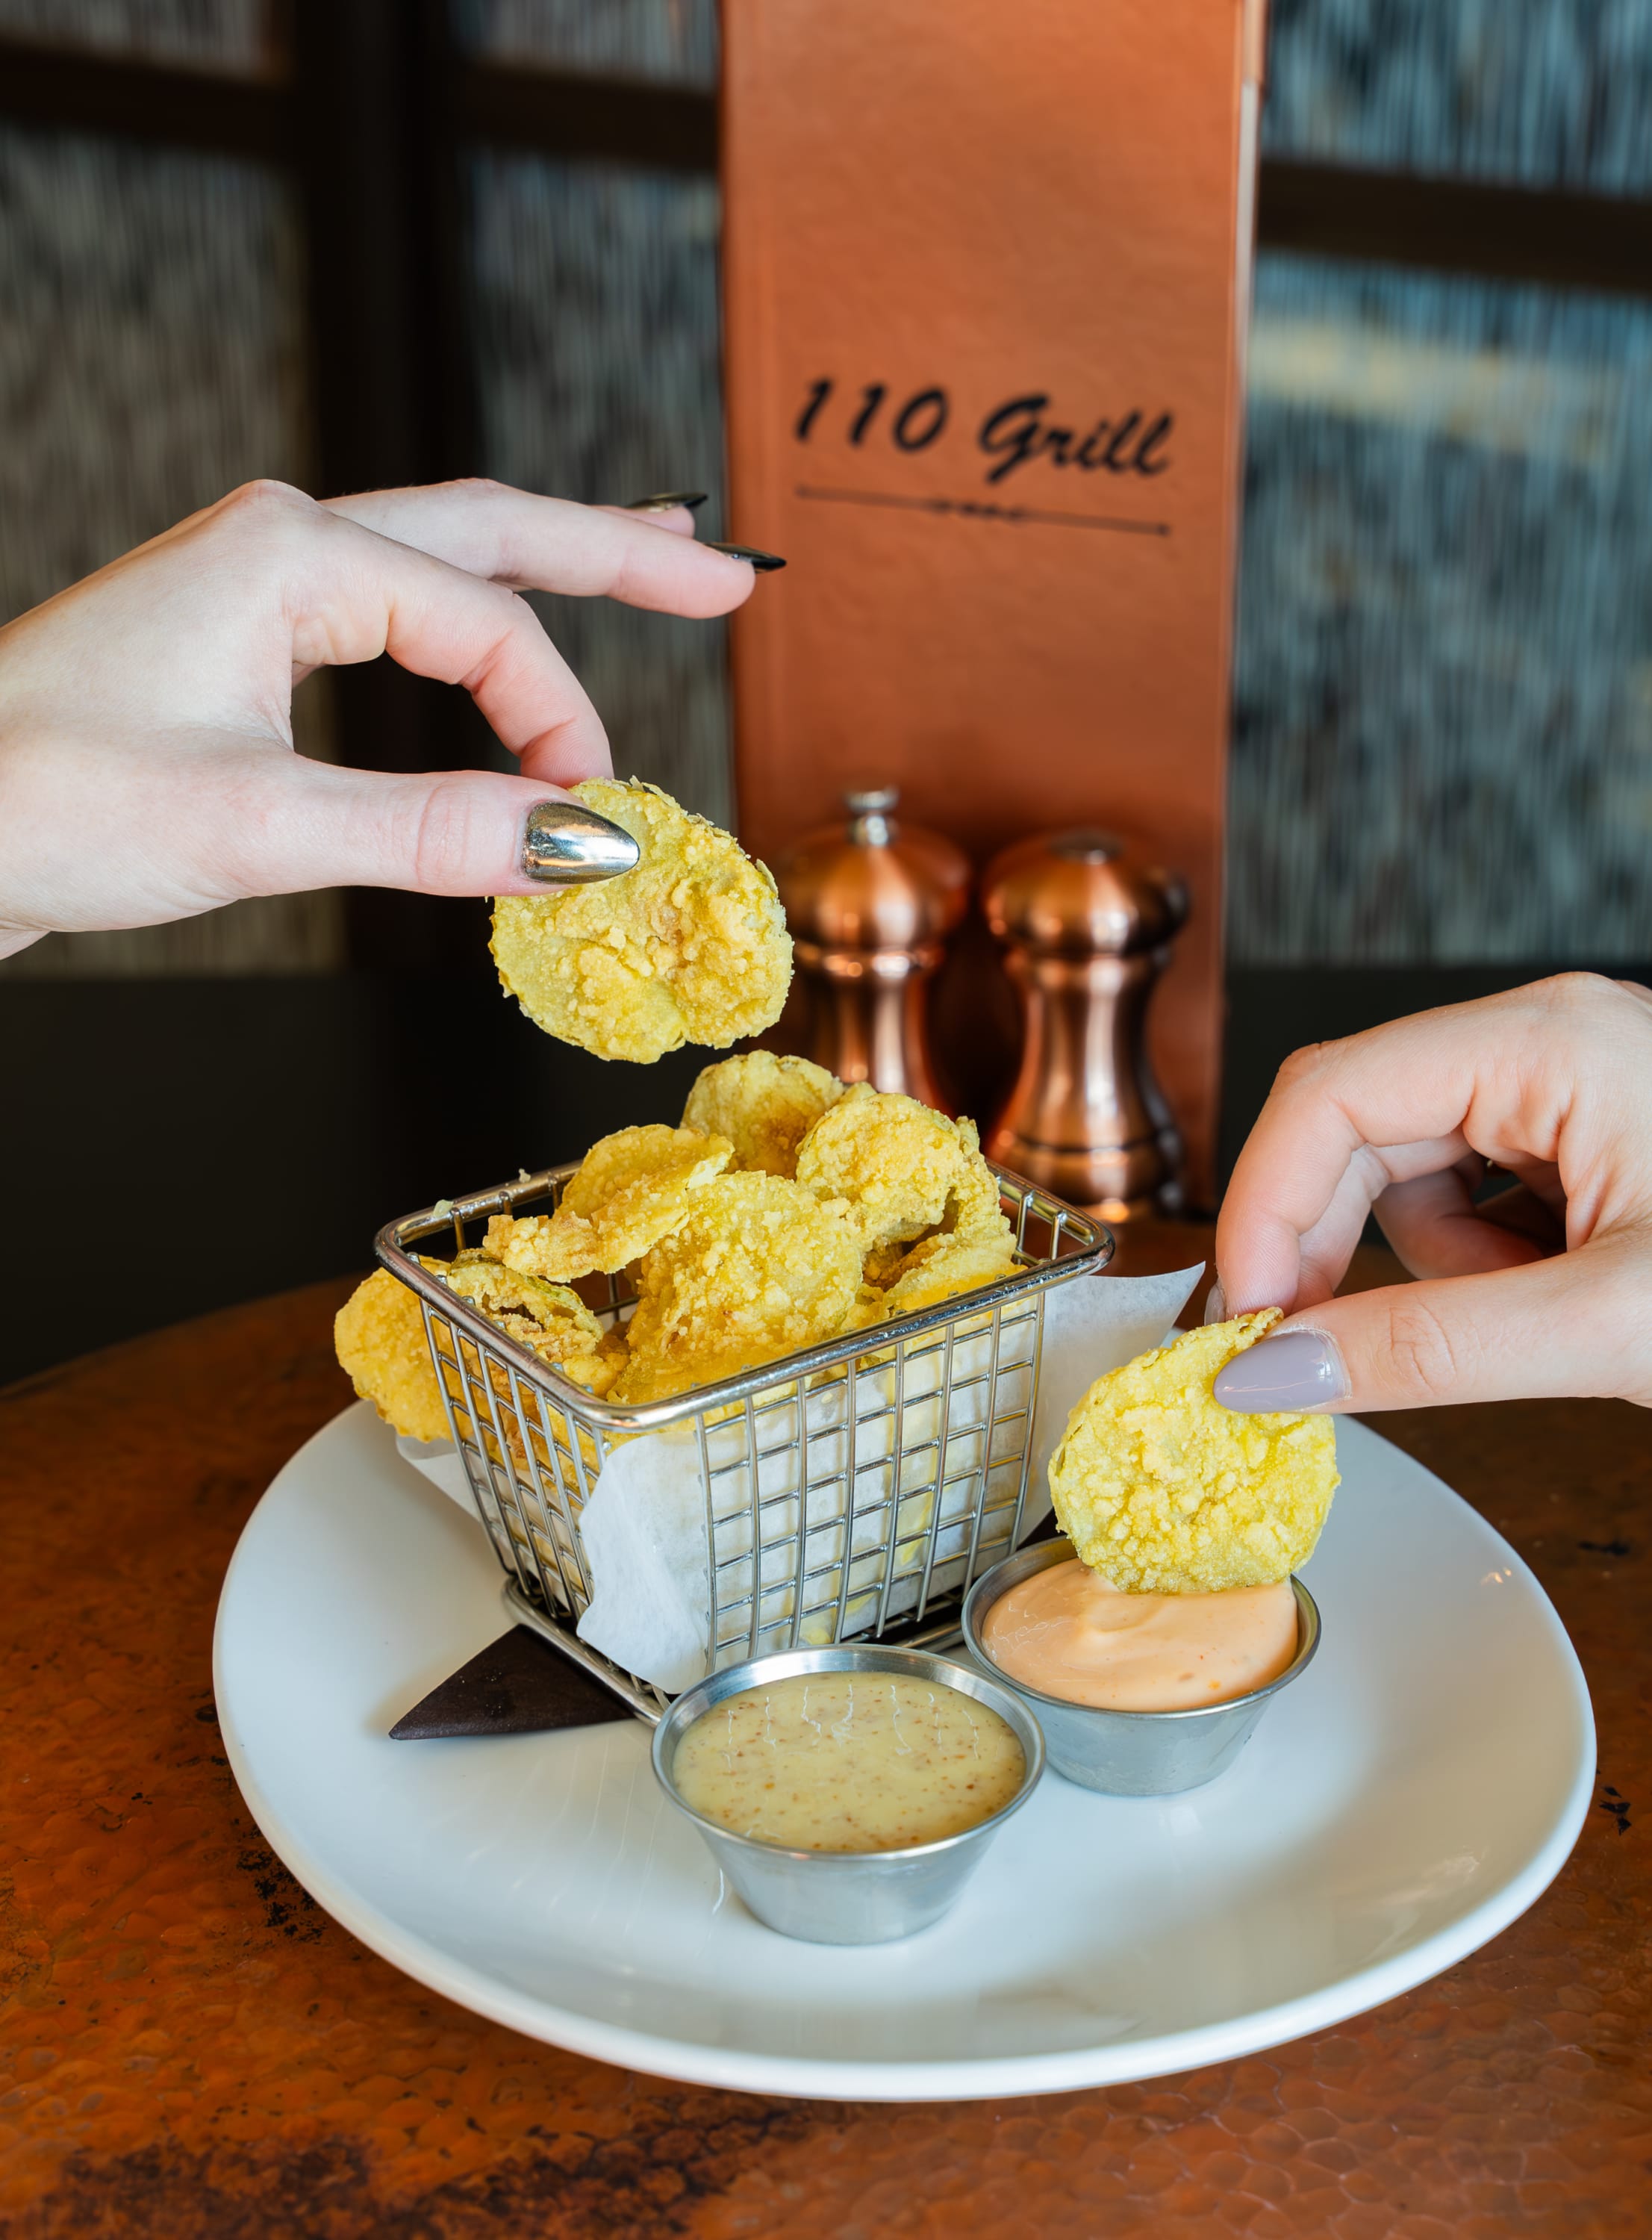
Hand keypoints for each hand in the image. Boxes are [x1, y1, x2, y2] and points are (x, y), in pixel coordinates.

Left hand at [0, 477, 761, 957]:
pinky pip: (389, 607)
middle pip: (491, 528)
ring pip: (440, 555)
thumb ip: (436, 830)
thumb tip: (584, 845)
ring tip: (644, 557)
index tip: (592, 822)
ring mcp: (255, 582)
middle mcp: (280, 542)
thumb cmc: (43, 802)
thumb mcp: (260, 826)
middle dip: (614, 549)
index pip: (486, 626)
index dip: (560, 722)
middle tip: (725, 574)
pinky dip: (469, 620)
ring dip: (546, 561)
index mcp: (291, 554)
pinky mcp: (235, 638)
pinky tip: (496, 637)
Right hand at [1210, 974, 1651, 1412]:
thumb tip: (1272, 1371)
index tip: (1247, 1320)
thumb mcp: (1613, 1324)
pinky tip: (1554, 1300)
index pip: (1329, 1093)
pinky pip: (1470, 1200)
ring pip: (1409, 1177)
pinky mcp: (1582, 1142)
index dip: (1262, 1209)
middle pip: (1355, 1132)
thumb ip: (1435, 1347)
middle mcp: (1545, 1039)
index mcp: (1549, 1039)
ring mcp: (1565, 1087)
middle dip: (1332, 1248)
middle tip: (1321, 1357)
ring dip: (1435, 1268)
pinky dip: (1486, 1269)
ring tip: (1534, 1315)